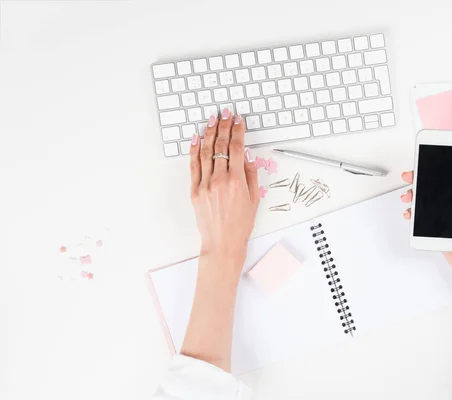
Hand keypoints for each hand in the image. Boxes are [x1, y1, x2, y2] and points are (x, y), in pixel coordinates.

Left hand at [189, 109, 259, 270]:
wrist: (223, 242)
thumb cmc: (241, 223)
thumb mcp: (254, 199)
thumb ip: (252, 174)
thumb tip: (249, 155)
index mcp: (237, 181)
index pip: (237, 148)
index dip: (237, 131)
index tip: (238, 120)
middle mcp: (220, 180)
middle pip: (221, 146)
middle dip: (224, 126)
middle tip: (225, 112)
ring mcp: (205, 184)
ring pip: (206, 152)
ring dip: (209, 133)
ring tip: (212, 119)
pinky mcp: (195, 190)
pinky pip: (194, 166)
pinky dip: (194, 150)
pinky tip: (196, 138)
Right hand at [400, 171, 451, 296]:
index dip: (441, 173)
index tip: (430, 166)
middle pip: (435, 191)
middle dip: (421, 182)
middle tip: (411, 177)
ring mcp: (445, 220)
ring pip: (426, 204)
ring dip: (415, 198)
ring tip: (408, 197)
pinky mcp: (437, 231)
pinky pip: (423, 221)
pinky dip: (414, 216)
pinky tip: (410, 214)